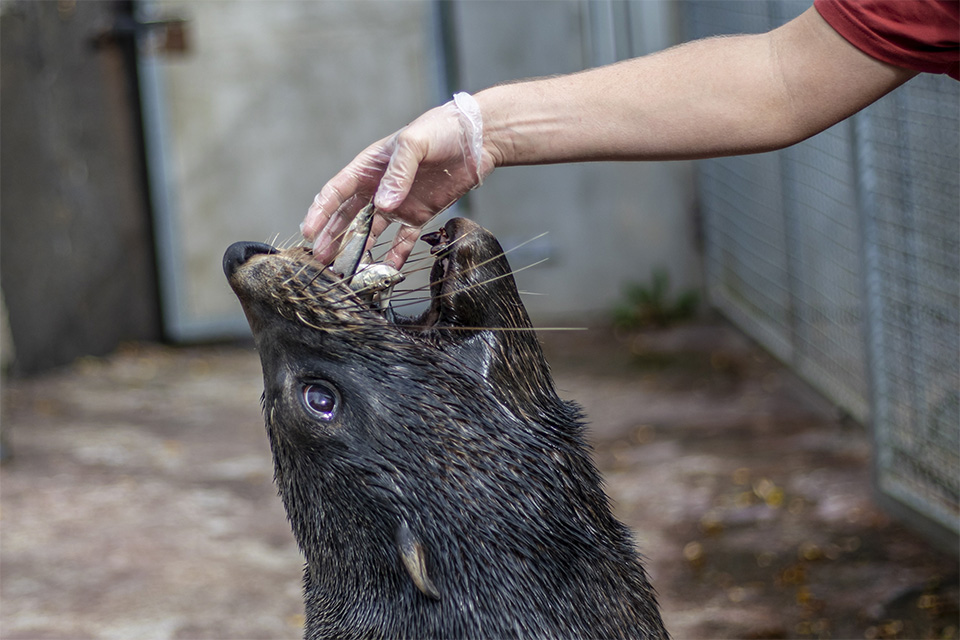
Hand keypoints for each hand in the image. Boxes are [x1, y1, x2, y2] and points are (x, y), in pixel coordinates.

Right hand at [302, 93, 494, 268]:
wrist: (477, 138)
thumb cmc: (441, 130)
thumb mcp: (414, 143)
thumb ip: (398, 173)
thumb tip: (383, 205)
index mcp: (369, 167)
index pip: (336, 192)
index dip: (320, 212)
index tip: (308, 233)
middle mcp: (379, 187)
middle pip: (348, 217)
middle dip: (333, 238)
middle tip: (321, 260)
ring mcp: (398, 203)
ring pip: (371, 231)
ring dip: (358, 250)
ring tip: (346, 270)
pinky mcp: (419, 215)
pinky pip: (403, 240)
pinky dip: (394, 255)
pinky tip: (386, 271)